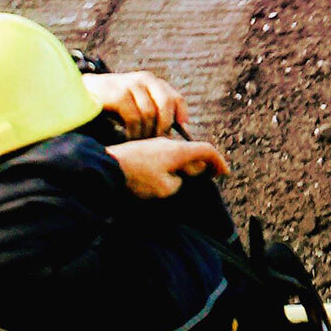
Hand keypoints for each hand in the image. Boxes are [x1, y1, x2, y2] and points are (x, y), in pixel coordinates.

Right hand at [82, 71, 186, 138]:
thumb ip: (153, 111)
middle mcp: (143, 79)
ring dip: (147, 132)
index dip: (181, 115)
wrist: (81, 94)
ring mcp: (130, 84)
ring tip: (141, 143)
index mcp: (151, 82)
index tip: (182, 131)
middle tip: (159, 143)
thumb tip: (175, 132)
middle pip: (166, 105)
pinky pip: (134, 117)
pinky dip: (134, 131)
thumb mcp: (135, 103)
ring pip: (150, 113)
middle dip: (164, 127)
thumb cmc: (111, 104)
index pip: (175, 98)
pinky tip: (129, 139)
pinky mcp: (117, 94)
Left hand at [106, 137, 228, 198]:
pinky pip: (164, 155)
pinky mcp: (144, 148)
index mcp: (178, 150)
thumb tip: (178, 177)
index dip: (219, 162)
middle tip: (200, 179)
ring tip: (176, 181)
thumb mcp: (165, 187)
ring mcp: (155, 144)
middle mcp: (168, 142)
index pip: (207, 150)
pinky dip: (170, 165)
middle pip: (193, 151)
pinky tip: (159, 177)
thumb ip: (179, 181)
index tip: (224, 173)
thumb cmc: (137, 178)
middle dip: (200, 166)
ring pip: (177, 153)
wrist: (107, 166)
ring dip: (182, 166)